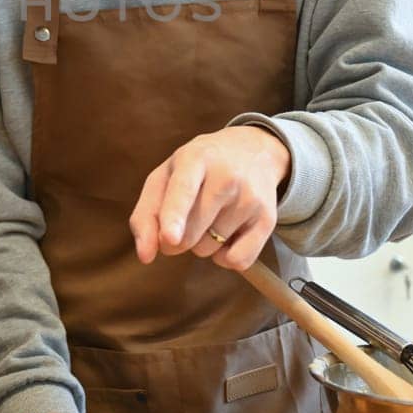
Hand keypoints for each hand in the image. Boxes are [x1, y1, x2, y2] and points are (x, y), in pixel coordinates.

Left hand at [129, 126, 288, 271]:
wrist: (252, 151)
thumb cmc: (196, 170)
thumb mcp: (164, 178)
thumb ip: (146, 215)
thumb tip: (145, 256)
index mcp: (194, 158)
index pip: (183, 190)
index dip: (174, 216)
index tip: (169, 238)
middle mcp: (226, 176)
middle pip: (191, 234)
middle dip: (179, 238)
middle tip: (187, 215)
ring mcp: (250, 197)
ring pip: (210, 249)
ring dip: (202, 243)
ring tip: (211, 215)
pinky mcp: (267, 219)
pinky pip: (237, 260)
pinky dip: (225, 258)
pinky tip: (227, 234)